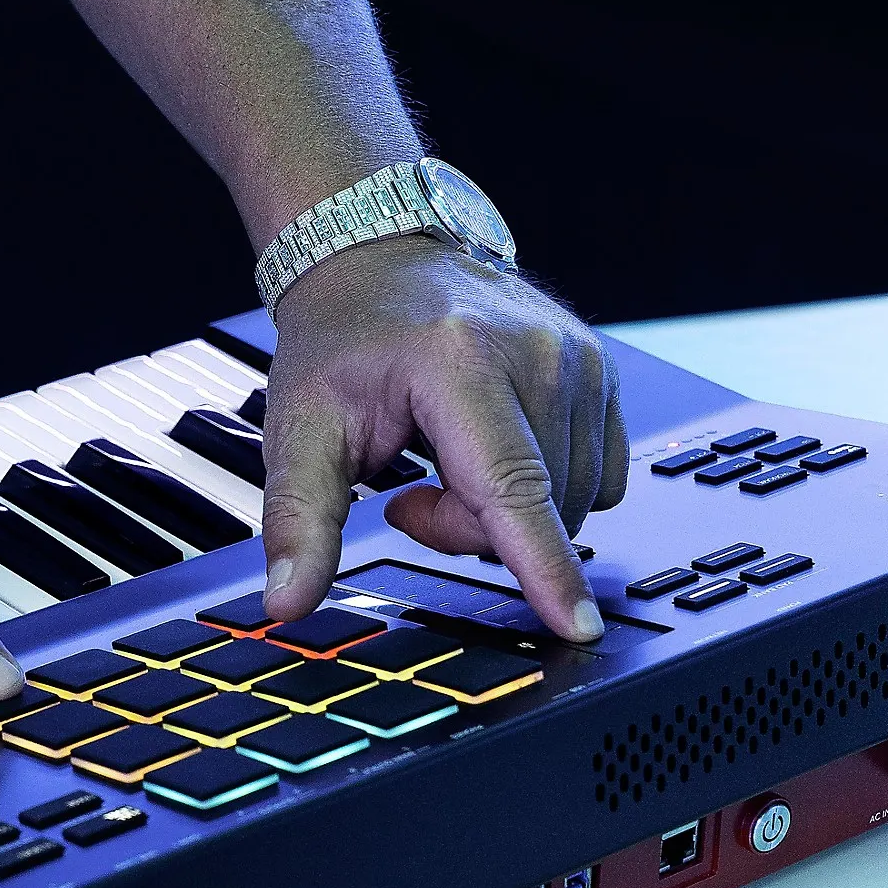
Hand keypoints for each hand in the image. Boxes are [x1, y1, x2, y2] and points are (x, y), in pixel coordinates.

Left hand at [258, 236, 627, 640]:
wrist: (378, 260)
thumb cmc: (340, 341)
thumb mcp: (299, 429)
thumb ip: (297, 521)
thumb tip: (286, 601)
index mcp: (459, 363)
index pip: (511, 488)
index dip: (542, 566)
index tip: (578, 627)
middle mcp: (535, 355)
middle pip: (534, 510)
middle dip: (468, 529)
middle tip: (409, 492)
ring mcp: (579, 359)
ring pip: (571, 502)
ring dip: (506, 512)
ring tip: (445, 463)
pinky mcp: (601, 371)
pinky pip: (596, 477)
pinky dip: (543, 489)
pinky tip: (491, 454)